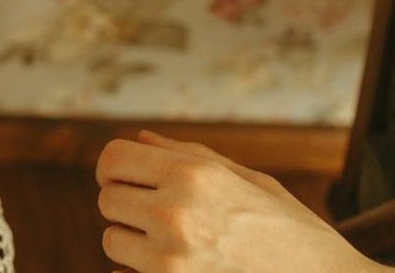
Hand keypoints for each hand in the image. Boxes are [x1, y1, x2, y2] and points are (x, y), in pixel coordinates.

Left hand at [96, 130, 378, 272]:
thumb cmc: (290, 230)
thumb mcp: (249, 180)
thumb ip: (187, 155)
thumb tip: (140, 138)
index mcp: (194, 175)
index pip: (112, 158)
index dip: (116, 169)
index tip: (130, 180)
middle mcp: (176, 214)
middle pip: (107, 200)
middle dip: (129, 206)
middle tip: (163, 217)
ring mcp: (172, 260)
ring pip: (112, 241)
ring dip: (134, 243)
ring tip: (179, 246)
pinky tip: (180, 269)